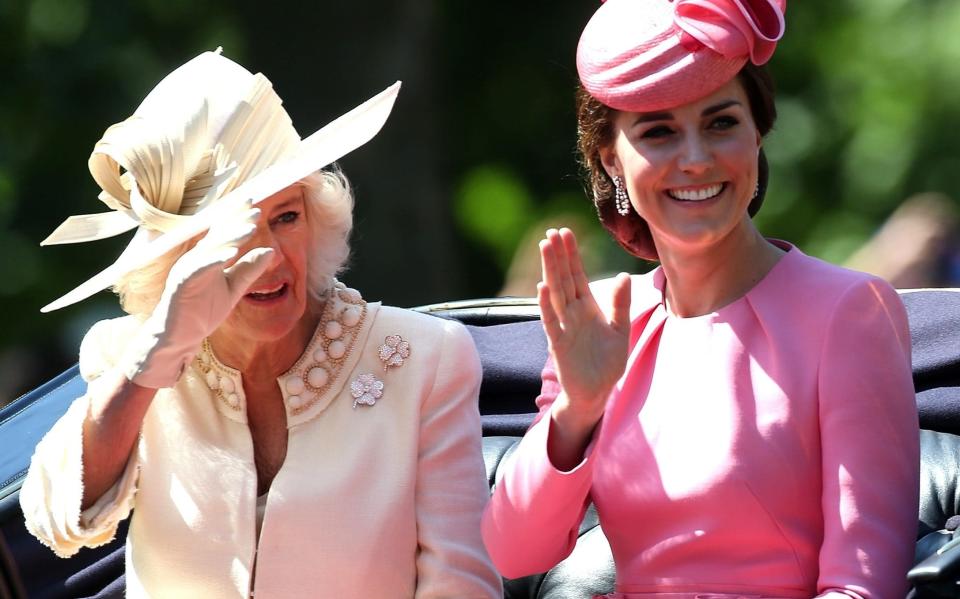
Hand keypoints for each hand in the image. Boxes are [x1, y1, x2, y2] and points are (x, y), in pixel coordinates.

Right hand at [123, 199, 273, 387]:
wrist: (180, 338)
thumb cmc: (202, 312)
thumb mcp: (233, 289)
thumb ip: (249, 270)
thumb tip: (271, 251)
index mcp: (207, 258)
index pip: (223, 234)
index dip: (237, 219)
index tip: (256, 206)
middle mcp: (196, 259)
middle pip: (217, 235)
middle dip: (236, 221)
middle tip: (255, 210)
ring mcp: (186, 270)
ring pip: (209, 249)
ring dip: (229, 238)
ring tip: (249, 229)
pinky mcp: (181, 285)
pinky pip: (197, 269)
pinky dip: (213, 261)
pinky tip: (229, 255)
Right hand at [538, 228, 630, 426]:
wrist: (597, 392)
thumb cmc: (607, 363)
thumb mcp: (620, 330)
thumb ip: (621, 304)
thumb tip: (624, 276)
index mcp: (587, 307)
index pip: (577, 274)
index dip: (571, 254)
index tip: (566, 232)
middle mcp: (572, 313)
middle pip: (563, 278)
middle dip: (558, 255)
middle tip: (552, 232)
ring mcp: (563, 326)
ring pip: (555, 293)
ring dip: (550, 270)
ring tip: (545, 248)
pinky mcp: (558, 344)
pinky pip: (550, 321)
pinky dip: (546, 305)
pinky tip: (542, 288)